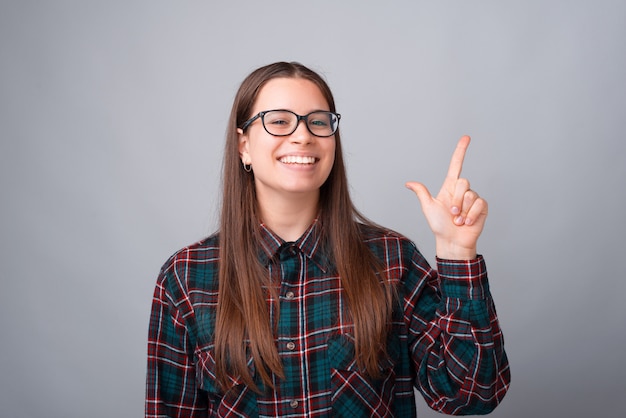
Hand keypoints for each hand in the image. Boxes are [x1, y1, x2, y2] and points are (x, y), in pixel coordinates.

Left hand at [405, 136, 487, 259]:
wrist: (451, 242)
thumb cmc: (439, 226)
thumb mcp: (428, 208)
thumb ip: (422, 193)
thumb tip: (408, 183)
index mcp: (449, 188)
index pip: (456, 165)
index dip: (461, 151)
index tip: (466, 137)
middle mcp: (462, 191)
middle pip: (463, 182)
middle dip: (456, 199)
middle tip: (452, 213)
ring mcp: (473, 199)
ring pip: (471, 195)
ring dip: (462, 211)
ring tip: (458, 220)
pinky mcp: (482, 208)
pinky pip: (479, 204)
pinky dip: (471, 215)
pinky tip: (467, 223)